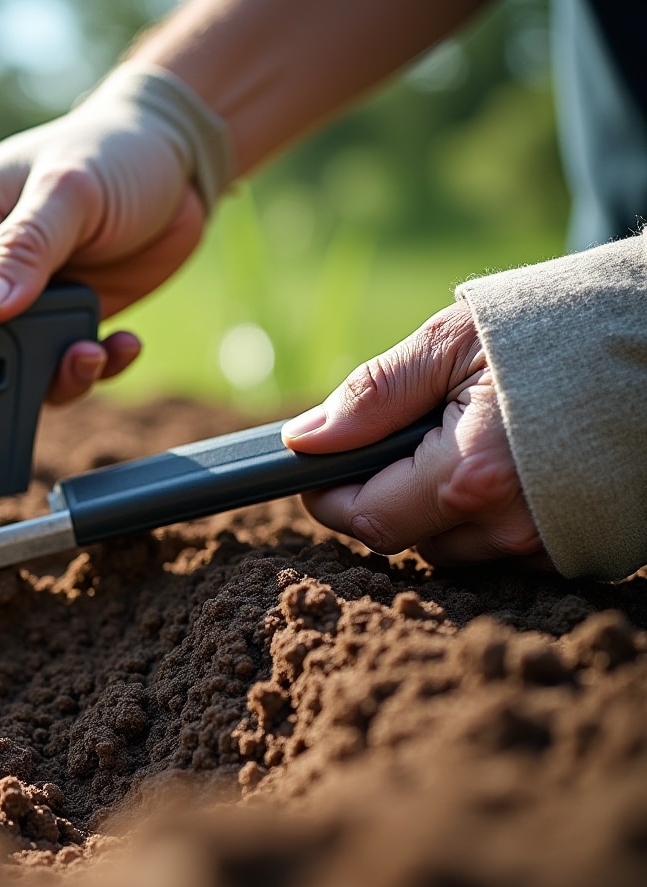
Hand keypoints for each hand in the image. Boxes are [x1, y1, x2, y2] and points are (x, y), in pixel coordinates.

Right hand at [0, 68, 208, 414]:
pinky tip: (120, 344)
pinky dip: (89, 371)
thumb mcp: (68, 191)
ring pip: (9, 374)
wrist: (181, 158)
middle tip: (12, 395)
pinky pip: (60, 370)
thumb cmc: (112, 150)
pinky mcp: (62, 324)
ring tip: (90, 354)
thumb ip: (23, 250)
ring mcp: (18, 303)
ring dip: (50, 379)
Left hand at [282, 299, 544, 565]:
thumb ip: (373, 396)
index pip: (366, 520)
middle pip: (409, 540)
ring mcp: (551, 547)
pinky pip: (506, 553)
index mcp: (471, 476)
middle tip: (412, 434)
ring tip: (469, 441)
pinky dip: (492, 518)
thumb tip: (306, 439)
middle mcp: (512, 528)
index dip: (331, 495)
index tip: (323, 466)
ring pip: (456, 550)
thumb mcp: (451, 342)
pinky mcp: (582, 552)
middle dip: (390, 494)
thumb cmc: (557, 331)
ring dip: (441, 509)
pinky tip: (511, 466)